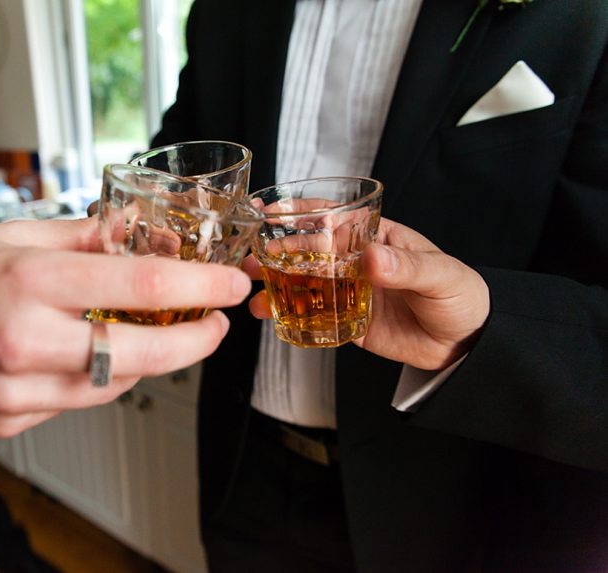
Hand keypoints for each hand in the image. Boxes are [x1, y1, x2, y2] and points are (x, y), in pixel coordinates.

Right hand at [0, 218, 251, 436]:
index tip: (229, 285)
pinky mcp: (8, 420)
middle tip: (215, 326)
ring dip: (148, 360)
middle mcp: (25, 339)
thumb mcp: (9, 236)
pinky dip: (99, 378)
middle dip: (194, 340)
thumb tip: (134, 232)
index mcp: (29, 280)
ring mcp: (16, 389)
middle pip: (142, 351)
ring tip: (158, 333)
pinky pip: (78, 402)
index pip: (139, 283)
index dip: (198, 285)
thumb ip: (80, 238)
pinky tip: (93, 355)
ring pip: (115, 384)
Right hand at [245, 218, 489, 370]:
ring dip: (275, 284)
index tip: (270, 211)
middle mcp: (357, 261)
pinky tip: (271, 315)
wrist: (467, 345)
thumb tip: (373, 257)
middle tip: (251, 258)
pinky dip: (289, 315)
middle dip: (276, 252)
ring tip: (252, 292)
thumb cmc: (461, 297)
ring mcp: (350, 290)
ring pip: (304, 283)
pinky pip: (313, 315)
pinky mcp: (348, 319)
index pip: (334, 216)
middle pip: (308, 250)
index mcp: (377, 237)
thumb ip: (405, 266)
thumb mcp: (439, 275)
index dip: (301, 211)